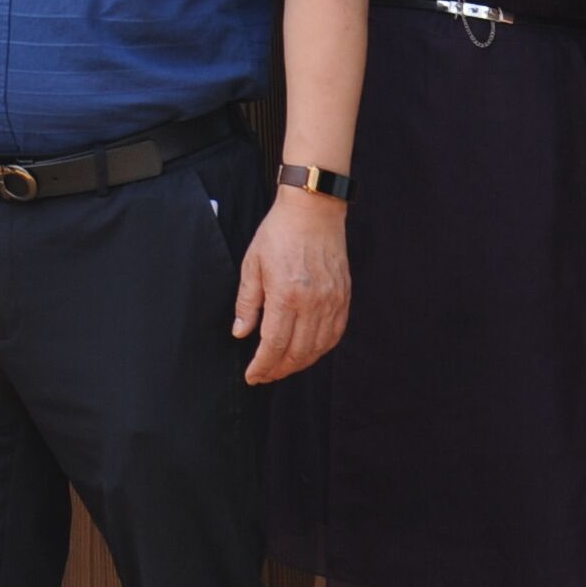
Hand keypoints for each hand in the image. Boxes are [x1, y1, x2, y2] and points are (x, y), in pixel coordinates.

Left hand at [234, 186, 351, 383]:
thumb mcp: (252, 264)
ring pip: (318, 348)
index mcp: (287, 295)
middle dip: (279, 370)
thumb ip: (248, 302)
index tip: (252, 376)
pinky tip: (307, 351)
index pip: (274, 345)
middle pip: (298, 352)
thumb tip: (241, 332)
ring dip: (299, 363)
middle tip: (264, 375)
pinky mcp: (344, 297)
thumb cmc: (279, 233)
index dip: (262, 366)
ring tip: (282, 367)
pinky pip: (334, 334)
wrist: (313, 210)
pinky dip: (320, 349)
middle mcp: (313, 303)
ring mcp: (332, 301)